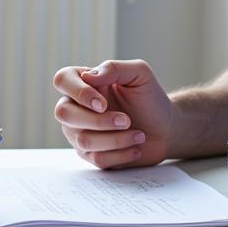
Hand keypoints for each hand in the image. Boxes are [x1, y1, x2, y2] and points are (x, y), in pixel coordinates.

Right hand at [53, 59, 173, 168]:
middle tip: (126, 120)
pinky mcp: (90, 154)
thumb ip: (114, 68)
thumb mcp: (139, 73)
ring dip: (115, 139)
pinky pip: (96, 158)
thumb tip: (88, 76)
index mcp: (83, 82)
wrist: (165, 129)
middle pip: (64, 113)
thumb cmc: (150, 98)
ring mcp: (79, 132)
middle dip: (98, 121)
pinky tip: (135, 147)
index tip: (103, 103)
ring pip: (83, 140)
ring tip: (139, 135)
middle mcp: (75, 106)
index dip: (78, 92)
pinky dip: (120, 154)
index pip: (62, 80)